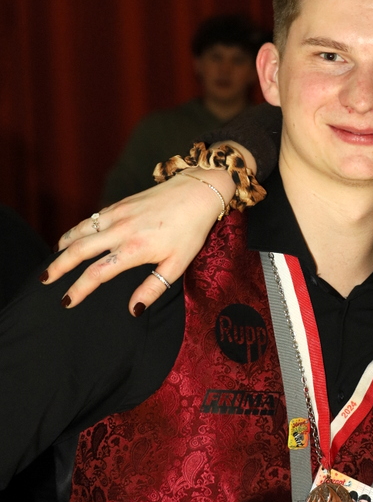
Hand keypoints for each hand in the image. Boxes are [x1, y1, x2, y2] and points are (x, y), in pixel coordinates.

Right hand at [42, 170, 235, 312]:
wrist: (199, 191)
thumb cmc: (191, 230)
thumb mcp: (178, 264)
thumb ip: (153, 288)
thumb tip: (134, 309)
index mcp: (134, 249)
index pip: (96, 274)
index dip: (78, 289)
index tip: (67, 301)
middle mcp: (120, 230)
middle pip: (79, 250)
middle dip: (58, 267)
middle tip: (44, 280)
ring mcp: (118, 214)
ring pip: (81, 230)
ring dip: (63, 245)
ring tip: (53, 260)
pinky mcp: (121, 203)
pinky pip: (91, 218)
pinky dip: (77, 229)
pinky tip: (73, 237)